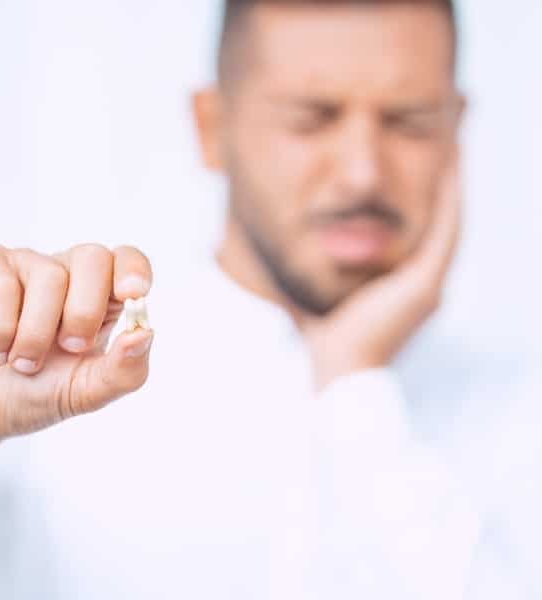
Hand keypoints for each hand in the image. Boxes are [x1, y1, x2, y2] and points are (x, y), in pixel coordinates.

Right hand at [0, 243, 154, 458]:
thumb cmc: (30, 395)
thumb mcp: (84, 394)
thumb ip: (123, 371)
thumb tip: (146, 333)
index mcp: (97, 299)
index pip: (126, 261)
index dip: (133, 270)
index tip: (133, 295)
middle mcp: (63, 275)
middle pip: (93, 257)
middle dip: (85, 310)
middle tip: (70, 347)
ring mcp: (22, 267)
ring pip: (49, 274)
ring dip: (36, 332)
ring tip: (21, 363)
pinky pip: (2, 279)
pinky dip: (2, 324)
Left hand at [304, 161, 461, 389]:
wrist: (336, 367)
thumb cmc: (323, 333)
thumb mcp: (316, 286)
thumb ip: (306, 265)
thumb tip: (268, 243)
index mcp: (401, 281)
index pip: (416, 229)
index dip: (419, 196)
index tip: (413, 162)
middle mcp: (422, 279)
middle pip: (437, 219)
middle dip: (440, 181)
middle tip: (444, 143)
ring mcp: (429, 282)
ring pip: (448, 220)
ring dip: (452, 183)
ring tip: (453, 143)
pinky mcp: (427, 285)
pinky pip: (446, 232)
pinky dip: (449, 200)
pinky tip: (450, 168)